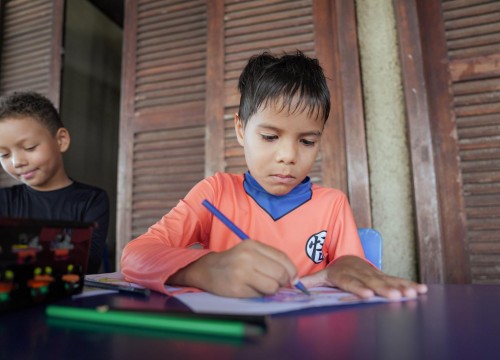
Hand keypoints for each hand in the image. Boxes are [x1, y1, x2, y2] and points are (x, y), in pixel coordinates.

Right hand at [169, 240, 296, 297]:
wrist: (207, 269)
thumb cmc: (234, 261)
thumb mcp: (251, 252)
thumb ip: (271, 260)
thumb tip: (293, 278)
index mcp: (253, 245)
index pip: (283, 258)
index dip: (292, 271)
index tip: (292, 278)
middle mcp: (248, 257)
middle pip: (280, 273)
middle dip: (283, 282)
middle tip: (278, 284)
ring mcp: (242, 272)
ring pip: (273, 286)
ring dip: (272, 290)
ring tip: (263, 286)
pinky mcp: (238, 288)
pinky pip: (260, 295)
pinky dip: (260, 295)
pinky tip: (252, 289)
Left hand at [300, 255, 427, 299]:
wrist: (348, 258)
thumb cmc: (335, 271)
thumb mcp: (321, 276)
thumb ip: (311, 281)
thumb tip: (295, 284)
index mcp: (345, 274)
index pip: (351, 282)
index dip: (359, 289)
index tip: (367, 295)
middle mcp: (361, 272)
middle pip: (373, 282)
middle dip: (384, 289)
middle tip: (395, 296)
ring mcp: (374, 273)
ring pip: (388, 280)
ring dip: (401, 287)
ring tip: (413, 294)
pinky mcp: (384, 275)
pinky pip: (397, 279)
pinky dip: (409, 284)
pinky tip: (421, 289)